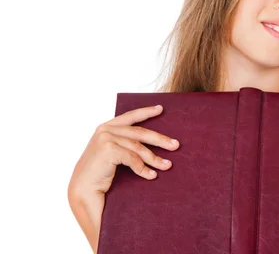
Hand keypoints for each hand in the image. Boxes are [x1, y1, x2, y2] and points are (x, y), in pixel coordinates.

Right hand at [67, 104, 178, 250]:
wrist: (82, 190)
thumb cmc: (98, 174)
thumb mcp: (112, 153)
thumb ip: (124, 143)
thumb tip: (151, 141)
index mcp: (106, 127)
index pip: (130, 116)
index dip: (146, 112)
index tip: (161, 109)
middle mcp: (105, 130)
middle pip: (140, 132)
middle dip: (160, 139)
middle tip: (176, 145)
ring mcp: (106, 138)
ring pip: (139, 147)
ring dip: (155, 158)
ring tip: (167, 166)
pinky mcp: (108, 149)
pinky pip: (133, 159)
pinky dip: (144, 169)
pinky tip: (152, 175)